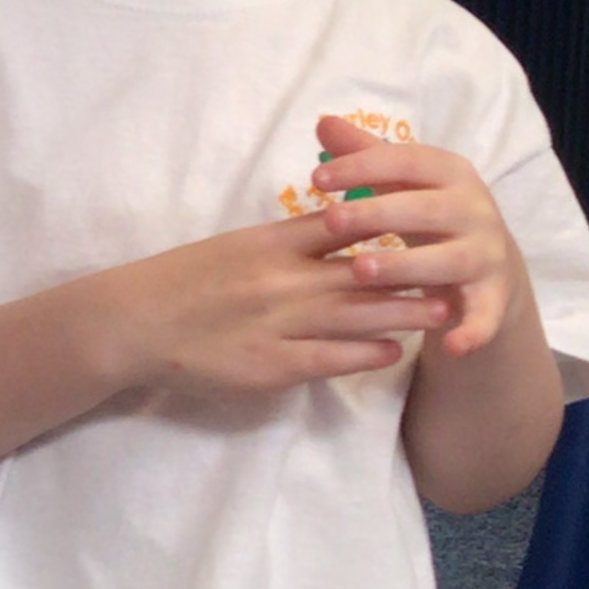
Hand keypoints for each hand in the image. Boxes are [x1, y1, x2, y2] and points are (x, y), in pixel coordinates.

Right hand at [106, 202, 458, 400]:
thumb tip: (331, 229)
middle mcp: (279, 280)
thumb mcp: (232, 245)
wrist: (132, 324)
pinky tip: (393, 352)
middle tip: (456, 270)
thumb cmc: (179, 281)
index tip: (425, 223)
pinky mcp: (270, 366)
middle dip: (413, 272)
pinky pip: (330, 359)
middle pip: (361, 273)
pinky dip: (366, 354)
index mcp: (267, 243)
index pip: (340, 227)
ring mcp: (276, 325)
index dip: (387, 226)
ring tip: (442, 311)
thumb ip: (282, 241)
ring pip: (355, 316)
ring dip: (403, 314)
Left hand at [306, 115, 525, 358]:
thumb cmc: (426, 212)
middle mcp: (474, 209)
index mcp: (450, 172)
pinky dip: (473, 330)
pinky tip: (450, 346)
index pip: (405, 161)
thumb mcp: (400, 183)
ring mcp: (487, 254)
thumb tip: (322, 120)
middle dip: (379, 213)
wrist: (488, 262)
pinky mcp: (496, 296)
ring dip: (408, 266)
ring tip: (363, 270)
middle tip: (332, 220)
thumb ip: (365, 154)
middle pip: (426, 209)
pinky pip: (486, 315)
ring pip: (448, 260)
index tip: (316, 178)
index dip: (362, 166)